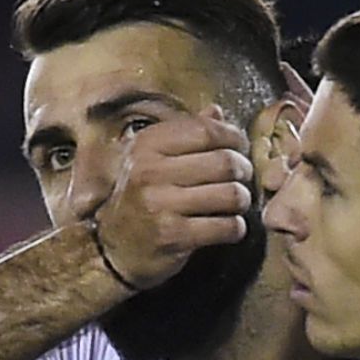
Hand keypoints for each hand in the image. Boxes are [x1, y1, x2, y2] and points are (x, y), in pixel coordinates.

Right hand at [92, 107, 253, 289]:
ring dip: (242, 200)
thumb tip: (217, 111)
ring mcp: (160, 204)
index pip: (205, 131)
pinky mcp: (172, 235)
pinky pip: (225, 227)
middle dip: (243, 171)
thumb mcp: (154, 159)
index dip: (233, 138)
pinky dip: (236, 227)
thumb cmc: (142, 198)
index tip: (241, 148)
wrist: (115, 248)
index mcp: (147, 145)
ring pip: (229, 195)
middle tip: (244, 178)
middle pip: (223, 162)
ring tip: (237, 203)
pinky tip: (230, 227)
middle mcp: (149, 171)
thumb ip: (185, 134)